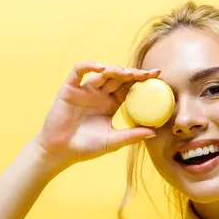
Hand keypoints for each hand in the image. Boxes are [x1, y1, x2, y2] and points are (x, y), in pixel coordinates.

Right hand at [35, 61, 159, 167]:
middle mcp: (98, 94)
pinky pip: (78, 71)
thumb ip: (132, 135)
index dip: (142, 80)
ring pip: (102, 72)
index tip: (158, 76)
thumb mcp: (113, 141)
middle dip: (133, 73)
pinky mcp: (69, 89)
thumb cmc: (86, 147)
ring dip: (115, 69)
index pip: (128, 87)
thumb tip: (154, 132)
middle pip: (118, 77)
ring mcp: (84, 90)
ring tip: (127, 73)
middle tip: (148, 74)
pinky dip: (88, 66)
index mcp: (110, 103)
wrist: (61, 152)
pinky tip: (100, 69)